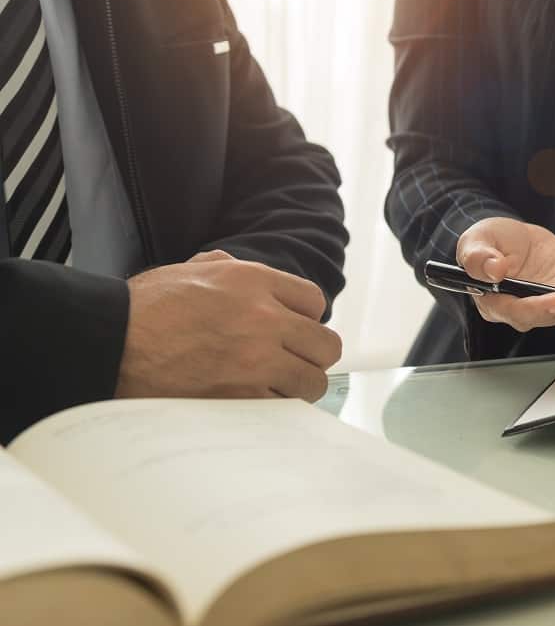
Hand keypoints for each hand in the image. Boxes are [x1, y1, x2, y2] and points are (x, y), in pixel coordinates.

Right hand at [115, 251, 341, 401]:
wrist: (109, 343)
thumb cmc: (142, 308)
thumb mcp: (187, 270)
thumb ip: (222, 266)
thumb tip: (236, 266)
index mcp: (253, 281)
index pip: (315, 302)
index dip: (306, 318)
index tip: (292, 329)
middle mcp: (264, 318)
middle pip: (326, 345)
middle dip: (312, 354)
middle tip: (292, 361)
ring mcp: (257, 360)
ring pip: (312, 381)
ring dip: (298, 386)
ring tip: (275, 387)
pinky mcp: (243, 397)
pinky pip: (284, 408)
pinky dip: (275, 409)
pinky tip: (255, 404)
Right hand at [456, 218, 554, 332]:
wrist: (508, 236)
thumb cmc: (488, 245)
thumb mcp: (476, 242)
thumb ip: (478, 257)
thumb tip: (493, 270)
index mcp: (499, 303)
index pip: (519, 312)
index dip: (539, 309)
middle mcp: (528, 308)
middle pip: (554, 315)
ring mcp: (552, 300)